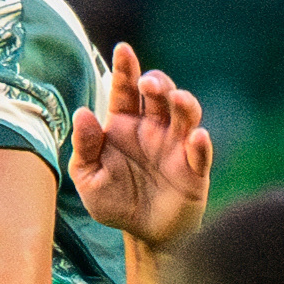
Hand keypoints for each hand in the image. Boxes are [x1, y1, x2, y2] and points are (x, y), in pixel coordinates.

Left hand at [69, 42, 211, 249]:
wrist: (141, 234)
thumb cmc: (113, 200)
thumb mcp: (88, 177)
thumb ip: (84, 147)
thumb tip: (82, 114)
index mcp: (123, 123)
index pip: (125, 89)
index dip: (125, 68)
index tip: (123, 49)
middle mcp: (153, 128)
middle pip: (159, 94)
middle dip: (156, 82)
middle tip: (148, 83)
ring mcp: (176, 146)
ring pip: (186, 115)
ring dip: (184, 103)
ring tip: (176, 99)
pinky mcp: (194, 171)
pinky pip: (201, 153)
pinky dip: (201, 144)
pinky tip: (197, 137)